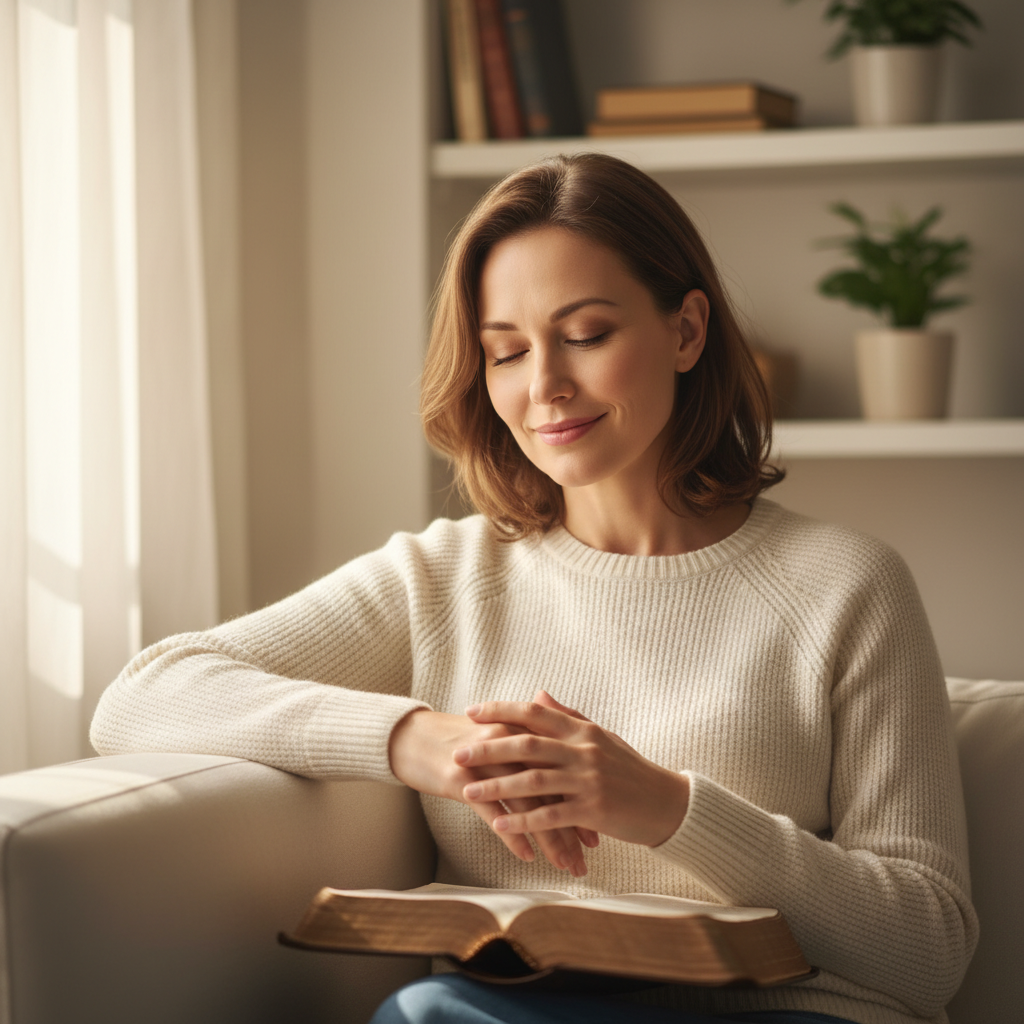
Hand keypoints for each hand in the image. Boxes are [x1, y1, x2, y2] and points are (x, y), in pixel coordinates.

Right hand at [389, 708, 588, 874]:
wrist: (413, 737)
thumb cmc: (460, 742)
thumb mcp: (498, 739)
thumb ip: (530, 750)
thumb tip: (560, 774)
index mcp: (521, 731)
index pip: (562, 768)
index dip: (582, 798)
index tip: (599, 827)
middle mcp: (509, 744)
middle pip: (551, 788)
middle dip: (573, 824)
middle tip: (590, 854)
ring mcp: (485, 763)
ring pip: (528, 805)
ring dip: (550, 838)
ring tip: (566, 865)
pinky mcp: (462, 781)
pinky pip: (494, 813)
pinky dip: (513, 835)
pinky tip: (528, 857)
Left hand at [454, 691, 688, 847]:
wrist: (667, 803)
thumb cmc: (630, 770)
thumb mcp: (600, 737)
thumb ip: (567, 717)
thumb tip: (538, 694)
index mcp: (582, 730)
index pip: (535, 713)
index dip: (501, 710)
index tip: (472, 712)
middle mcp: (583, 751)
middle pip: (527, 745)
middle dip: (488, 749)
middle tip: (458, 754)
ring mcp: (588, 781)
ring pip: (533, 781)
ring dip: (497, 787)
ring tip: (468, 792)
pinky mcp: (593, 811)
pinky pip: (550, 816)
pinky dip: (523, 821)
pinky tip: (500, 825)